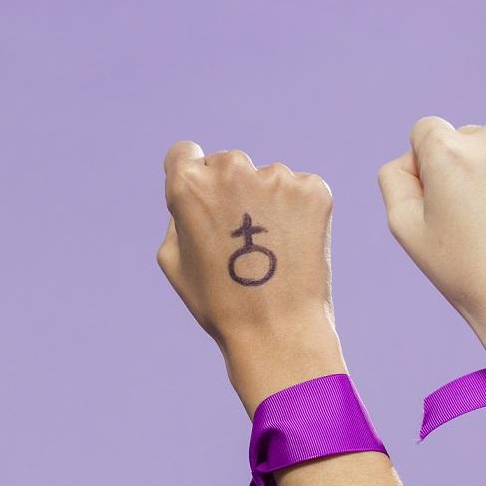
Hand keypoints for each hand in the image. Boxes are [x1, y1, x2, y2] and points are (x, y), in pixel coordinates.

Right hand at [157, 142, 344, 414]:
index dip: (192, 176)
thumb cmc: (219, 302)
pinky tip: (293, 245)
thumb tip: (194, 191)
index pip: (184, 153)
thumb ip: (178, 213)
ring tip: (271, 249)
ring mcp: (275, 176)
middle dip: (231, 190)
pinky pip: (299, 190)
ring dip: (267, 201)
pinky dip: (298, 211)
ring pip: (266, 178)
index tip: (204, 200)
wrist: (278, 332)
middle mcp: (231, 169)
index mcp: (189, 183)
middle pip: (226, 164)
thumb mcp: (173, 259)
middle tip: (240, 237)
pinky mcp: (312, 189)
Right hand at [377, 117, 485, 378]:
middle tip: (476, 218)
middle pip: (468, 137)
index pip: (426, 130)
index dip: (428, 165)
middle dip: (466, 167)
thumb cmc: (464, 270)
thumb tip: (414, 157)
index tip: (442, 200)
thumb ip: (395, 177)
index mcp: (447, 149)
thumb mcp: (404, 227)